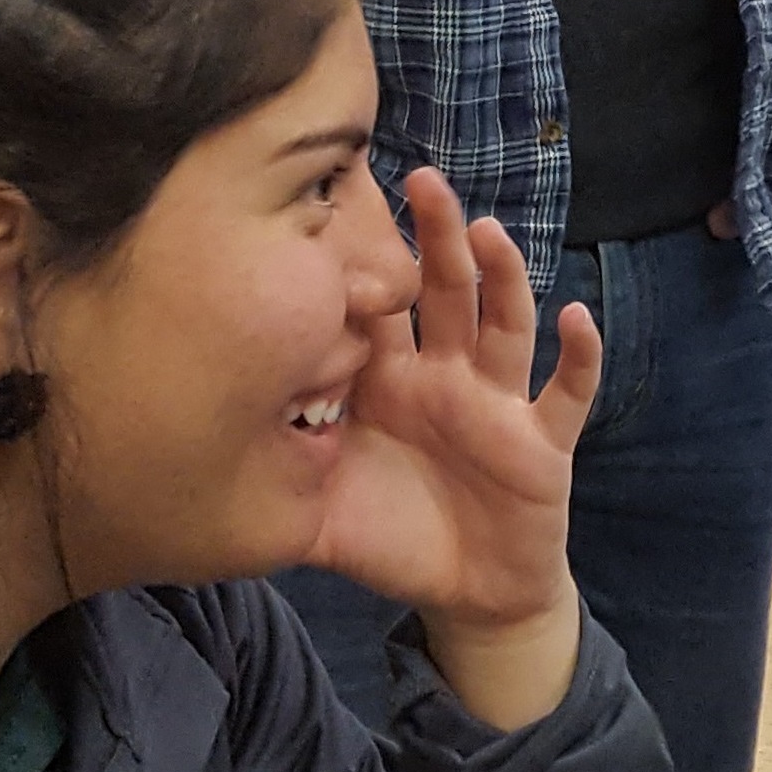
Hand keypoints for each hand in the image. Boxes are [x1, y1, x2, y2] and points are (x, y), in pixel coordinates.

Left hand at [304, 167, 589, 719]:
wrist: (467, 592)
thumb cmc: (390, 533)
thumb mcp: (320, 503)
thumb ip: (273, 469)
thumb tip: (190, 443)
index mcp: (387, 379)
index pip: (374, 305)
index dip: (362, 262)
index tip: (341, 198)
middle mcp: (445, 375)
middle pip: (443, 292)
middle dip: (435, 237)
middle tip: (420, 180)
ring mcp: (496, 403)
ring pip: (503, 324)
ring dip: (501, 277)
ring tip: (487, 232)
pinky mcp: (542, 441)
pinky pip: (566, 394)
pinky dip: (580, 356)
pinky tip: (579, 318)